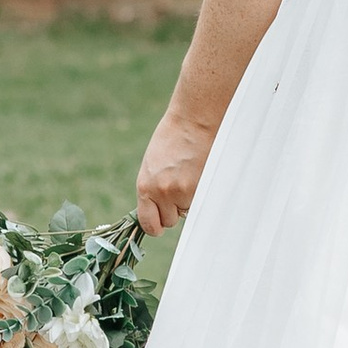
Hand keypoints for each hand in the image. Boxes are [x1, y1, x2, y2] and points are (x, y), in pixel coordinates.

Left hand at [136, 111, 214, 233]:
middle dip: (174, 209)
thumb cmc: (172, 139)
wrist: (193, 121)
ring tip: (190, 175)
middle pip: (169, 220)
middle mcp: (162, 193)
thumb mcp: (152, 165)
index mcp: (145, 186)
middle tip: (179, 186)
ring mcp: (183, 192)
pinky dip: (201, 193)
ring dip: (189, 200)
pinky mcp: (201, 189)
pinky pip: (200, 203)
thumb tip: (159, 210)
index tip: (160, 224)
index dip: (155, 226)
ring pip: (187, 211)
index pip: (148, 224)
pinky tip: (199, 174)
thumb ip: (153, 189)